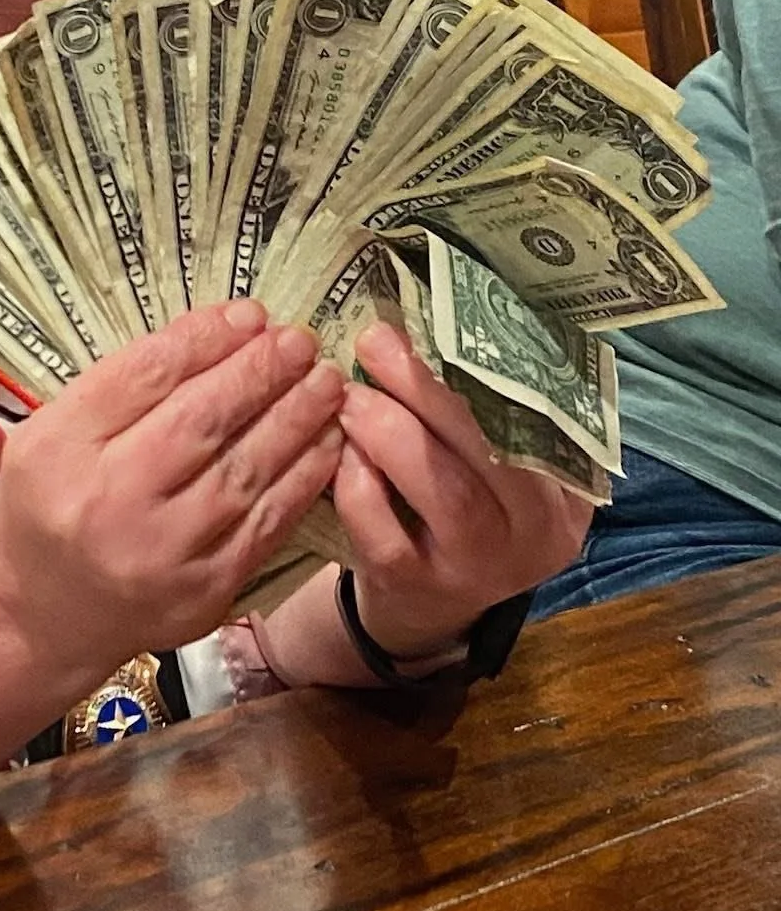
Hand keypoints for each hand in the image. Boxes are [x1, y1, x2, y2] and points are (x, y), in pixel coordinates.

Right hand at [0, 301, 344, 674]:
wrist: (44, 615)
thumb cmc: (49, 506)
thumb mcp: (52, 433)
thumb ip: (119, 386)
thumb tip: (221, 331)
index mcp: (60, 449)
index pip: (144, 376)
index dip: (206, 339)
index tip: (249, 313)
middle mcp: (108, 501)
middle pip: (199, 420)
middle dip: (260, 372)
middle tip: (300, 340)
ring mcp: (160, 553)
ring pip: (243, 470)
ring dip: (296, 418)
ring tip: (326, 380)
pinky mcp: (203, 590)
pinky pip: (266, 523)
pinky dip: (304, 477)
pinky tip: (327, 441)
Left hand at [333, 322, 592, 658]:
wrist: (429, 603)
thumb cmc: (466, 502)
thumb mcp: (499, 461)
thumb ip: (492, 401)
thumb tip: (446, 307)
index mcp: (570, 483)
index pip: (547, 414)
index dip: (497, 362)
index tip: (448, 313)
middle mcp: (536, 529)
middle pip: (497, 449)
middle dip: (433, 388)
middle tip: (379, 339)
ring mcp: (479, 566)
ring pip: (446, 492)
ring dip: (392, 432)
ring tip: (350, 392)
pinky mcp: (417, 586)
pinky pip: (386, 533)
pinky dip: (358, 485)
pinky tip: (340, 450)